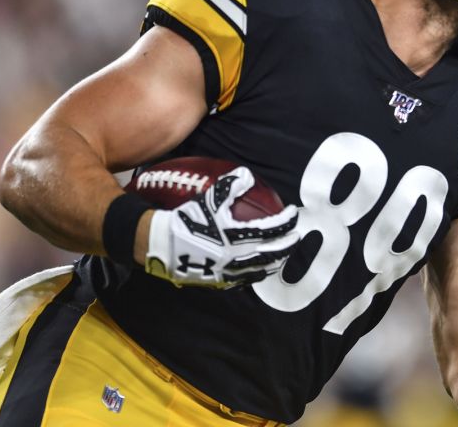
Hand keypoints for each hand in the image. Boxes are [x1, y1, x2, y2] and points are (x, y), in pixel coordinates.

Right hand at [144, 166, 298, 287]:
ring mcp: (230, 271)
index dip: (287, 221)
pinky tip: (257, 269)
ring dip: (276, 260)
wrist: (162, 245)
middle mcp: (238, 255)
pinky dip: (257, 273)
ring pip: (262, 269)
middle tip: (295, 237)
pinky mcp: (220, 281)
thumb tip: (247, 175)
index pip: (273, 228)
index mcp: (238, 235)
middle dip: (288, 245)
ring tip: (281, 254)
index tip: (293, 215)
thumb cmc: (186, 219)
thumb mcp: (209, 198)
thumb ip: (230, 186)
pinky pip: (245, 280)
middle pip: (273, 252)